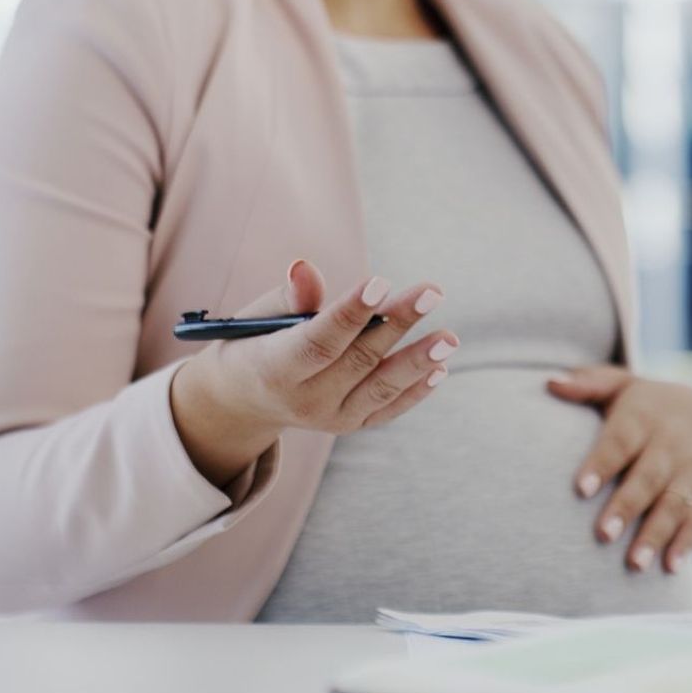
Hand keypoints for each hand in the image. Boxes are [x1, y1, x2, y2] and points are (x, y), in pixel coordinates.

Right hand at [172, 259, 457, 487]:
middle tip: (433, 291)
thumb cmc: (253, 343)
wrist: (242, 401)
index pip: (318, 342)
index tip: (381, 281)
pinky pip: (388, 409)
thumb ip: (287, 298)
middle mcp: (305, 400)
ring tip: (449, 338)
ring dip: (417, 362)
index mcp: (274, 369)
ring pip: (380, 388)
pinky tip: (441, 367)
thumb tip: (305, 268)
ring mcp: (331, 417)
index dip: (350, 312)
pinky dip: (416, 391)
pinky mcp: (352, 425)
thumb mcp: (256, 319)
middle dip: (398, 324)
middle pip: (358, 360)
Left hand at [548, 366, 691, 572]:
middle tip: (603, 535)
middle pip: (648, 477)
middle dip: (627, 507)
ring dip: (656, 534)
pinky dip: (684, 544)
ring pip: (674, 503)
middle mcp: (670, 444)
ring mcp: (690, 469)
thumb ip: (587, 384)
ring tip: (635, 564)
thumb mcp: (619, 385)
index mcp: (644, 417)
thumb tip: (551, 382)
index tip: (579, 489)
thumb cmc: (643, 404)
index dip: (601, 464)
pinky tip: (669, 568)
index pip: (620, 441)